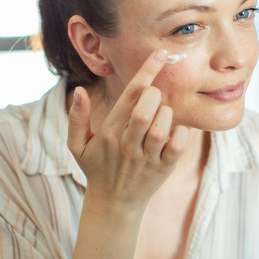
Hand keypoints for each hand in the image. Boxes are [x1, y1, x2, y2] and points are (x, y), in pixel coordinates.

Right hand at [67, 49, 189, 213]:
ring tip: (162, 114)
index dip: (147, 71)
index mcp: (109, 132)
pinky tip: (175, 130)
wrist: (113, 205)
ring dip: (167, 114)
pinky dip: (181, 133)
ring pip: (162, 128)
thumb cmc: (97, 167)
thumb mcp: (77, 145)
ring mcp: (147, 158)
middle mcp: (128, 144)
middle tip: (155, 95)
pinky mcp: (164, 168)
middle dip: (154, 94)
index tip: (160, 54)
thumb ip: (77, 118)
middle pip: (145, 110)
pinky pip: (178, 145)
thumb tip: (78, 91)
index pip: (130, 95)